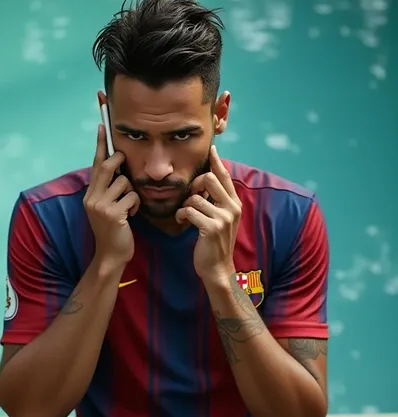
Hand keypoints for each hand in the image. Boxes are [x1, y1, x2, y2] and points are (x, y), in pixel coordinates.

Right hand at [84, 124, 139, 268]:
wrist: (111, 255)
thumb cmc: (114, 230)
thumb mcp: (107, 207)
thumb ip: (109, 189)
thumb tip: (118, 168)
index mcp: (90, 194)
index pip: (95, 163)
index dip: (100, 144)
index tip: (102, 126)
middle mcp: (92, 197)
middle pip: (108, 165)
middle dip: (120, 162)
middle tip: (125, 164)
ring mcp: (100, 205)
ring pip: (124, 181)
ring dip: (132, 192)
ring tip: (129, 206)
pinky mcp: (112, 213)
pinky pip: (132, 197)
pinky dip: (135, 205)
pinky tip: (131, 216)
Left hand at [176, 145, 240, 280]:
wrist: (218, 268)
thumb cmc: (215, 242)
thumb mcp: (221, 218)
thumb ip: (217, 201)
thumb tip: (207, 180)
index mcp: (234, 204)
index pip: (225, 176)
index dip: (217, 161)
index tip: (211, 148)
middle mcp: (232, 208)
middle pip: (209, 180)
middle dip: (194, 185)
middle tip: (189, 197)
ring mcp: (223, 218)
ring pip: (195, 198)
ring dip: (185, 206)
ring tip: (185, 215)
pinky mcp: (211, 228)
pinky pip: (189, 211)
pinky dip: (182, 215)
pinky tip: (183, 222)